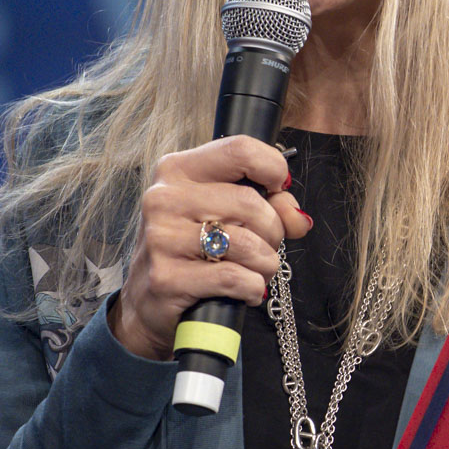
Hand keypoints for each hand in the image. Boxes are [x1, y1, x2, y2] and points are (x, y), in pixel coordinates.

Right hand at [108, 136, 310, 359]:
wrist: (149, 299)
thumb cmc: (195, 249)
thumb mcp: (228, 214)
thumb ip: (272, 205)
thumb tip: (298, 218)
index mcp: (177, 170)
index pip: (240, 149)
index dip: (273, 170)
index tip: (277, 191)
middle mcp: (164, 198)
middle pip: (250, 202)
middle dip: (272, 231)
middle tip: (263, 246)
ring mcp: (162, 239)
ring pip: (247, 244)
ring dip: (265, 263)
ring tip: (253, 270)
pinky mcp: (166, 279)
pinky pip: (235, 278)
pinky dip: (252, 287)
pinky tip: (243, 290)